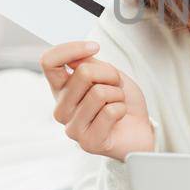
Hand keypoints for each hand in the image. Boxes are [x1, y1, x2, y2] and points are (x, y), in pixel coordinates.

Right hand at [41, 41, 153, 160]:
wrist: (140, 130)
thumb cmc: (121, 101)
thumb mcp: (107, 74)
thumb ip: (89, 64)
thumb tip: (74, 58)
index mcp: (61, 89)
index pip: (49, 62)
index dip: (71, 49)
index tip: (95, 47)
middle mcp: (61, 109)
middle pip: (83, 73)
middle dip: (110, 74)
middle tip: (116, 86)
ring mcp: (72, 128)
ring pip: (99, 93)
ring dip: (118, 94)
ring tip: (117, 104)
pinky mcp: (88, 142)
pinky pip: (110, 112)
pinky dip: (122, 109)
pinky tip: (119, 118)